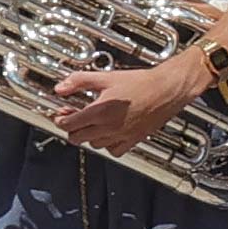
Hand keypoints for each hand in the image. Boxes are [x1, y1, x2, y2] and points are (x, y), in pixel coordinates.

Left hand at [47, 55, 211, 155]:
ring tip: (93, 124)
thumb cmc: (142, 82)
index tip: (61, 114)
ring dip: (89, 136)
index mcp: (100, 110)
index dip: (60, 119)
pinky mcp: (133, 140)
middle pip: (77, 138)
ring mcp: (121, 135)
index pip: (69, 124)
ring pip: (94, 145)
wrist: (167, 89)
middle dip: (72, 128)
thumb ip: (79, 81)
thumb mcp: (106, 77)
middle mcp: (109, 127)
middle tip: (74, 118)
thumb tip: (61, 88)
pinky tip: (109, 134)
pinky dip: (108, 145)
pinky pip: (114, 151)